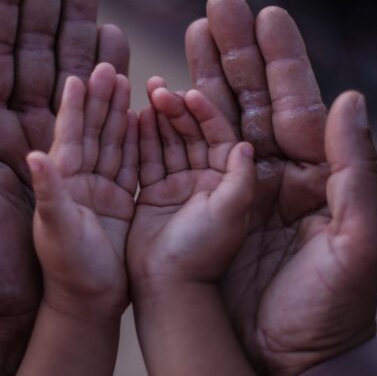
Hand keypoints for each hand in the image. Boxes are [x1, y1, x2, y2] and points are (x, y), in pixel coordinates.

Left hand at [0, 0, 129, 372]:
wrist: (11, 320)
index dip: (5, 3)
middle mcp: (17, 125)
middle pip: (35, 47)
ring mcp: (55, 141)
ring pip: (71, 69)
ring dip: (80, 22)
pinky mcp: (87, 165)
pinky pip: (102, 112)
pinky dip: (111, 74)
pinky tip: (117, 38)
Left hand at [27, 63, 136, 321]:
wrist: (82, 310)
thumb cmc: (63, 272)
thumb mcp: (48, 231)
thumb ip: (47, 192)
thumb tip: (35, 154)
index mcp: (54, 180)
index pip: (66, 133)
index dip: (73, 104)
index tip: (80, 73)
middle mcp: (72, 182)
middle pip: (90, 130)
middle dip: (100, 98)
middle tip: (111, 65)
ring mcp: (95, 193)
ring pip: (111, 143)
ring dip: (120, 113)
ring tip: (132, 81)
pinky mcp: (117, 205)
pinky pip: (129, 165)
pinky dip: (137, 141)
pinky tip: (147, 119)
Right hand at [127, 80, 254, 295]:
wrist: (168, 288)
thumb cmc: (202, 254)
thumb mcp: (231, 214)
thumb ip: (240, 178)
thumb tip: (246, 144)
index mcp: (229, 182)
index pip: (220, 135)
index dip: (205, 112)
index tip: (188, 93)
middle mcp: (207, 181)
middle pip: (192, 133)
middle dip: (177, 108)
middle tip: (157, 87)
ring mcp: (180, 187)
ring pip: (168, 141)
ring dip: (157, 117)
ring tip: (143, 93)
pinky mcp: (155, 195)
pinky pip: (147, 159)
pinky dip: (140, 139)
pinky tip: (131, 117)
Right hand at [186, 0, 376, 375]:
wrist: (290, 368)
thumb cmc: (333, 310)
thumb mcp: (360, 242)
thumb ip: (360, 170)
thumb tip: (351, 98)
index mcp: (317, 174)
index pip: (296, 102)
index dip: (280, 57)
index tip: (266, 12)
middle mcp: (276, 173)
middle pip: (251, 99)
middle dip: (235, 51)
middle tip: (217, 2)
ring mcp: (235, 191)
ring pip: (215, 119)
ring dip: (202, 75)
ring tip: (187, 31)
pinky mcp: (202, 213)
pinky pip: (182, 159)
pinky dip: (169, 125)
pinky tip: (157, 90)